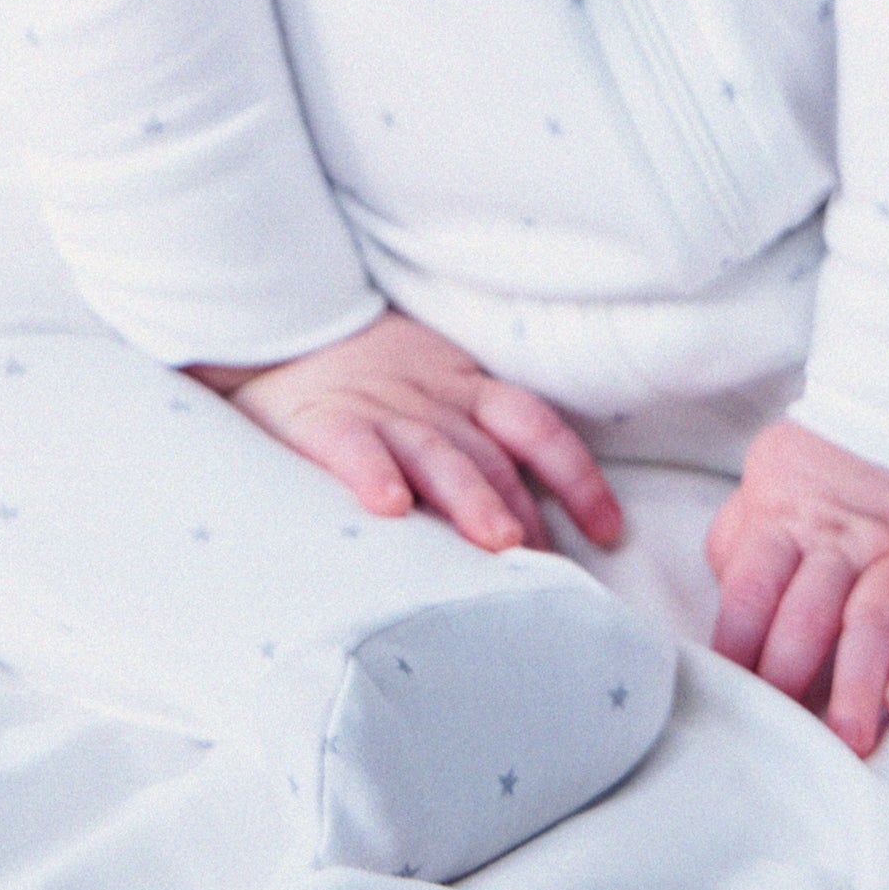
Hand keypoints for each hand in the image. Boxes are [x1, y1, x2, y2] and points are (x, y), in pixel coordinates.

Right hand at [191, 308, 624, 554]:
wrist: (279, 321)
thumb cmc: (366, 374)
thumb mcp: (432, 385)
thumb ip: (476, 439)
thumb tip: (535, 525)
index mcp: (465, 388)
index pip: (536, 428)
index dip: (577, 476)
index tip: (609, 531)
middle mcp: (432, 400)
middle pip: (491, 454)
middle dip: (525, 509)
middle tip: (552, 568)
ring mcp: (380, 409)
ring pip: (436, 455)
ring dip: (471, 500)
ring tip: (498, 542)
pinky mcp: (324, 421)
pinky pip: (352, 447)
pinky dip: (373, 474)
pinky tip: (390, 507)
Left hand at [705, 418, 888, 757]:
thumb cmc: (834, 459)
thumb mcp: (775, 477)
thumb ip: (745, 533)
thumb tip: (721, 585)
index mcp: (785, 519)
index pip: (750, 587)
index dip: (735, 642)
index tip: (727, 691)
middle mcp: (839, 541)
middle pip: (808, 613)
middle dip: (791, 674)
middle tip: (784, 730)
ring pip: (871, 622)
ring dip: (857, 684)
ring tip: (848, 739)